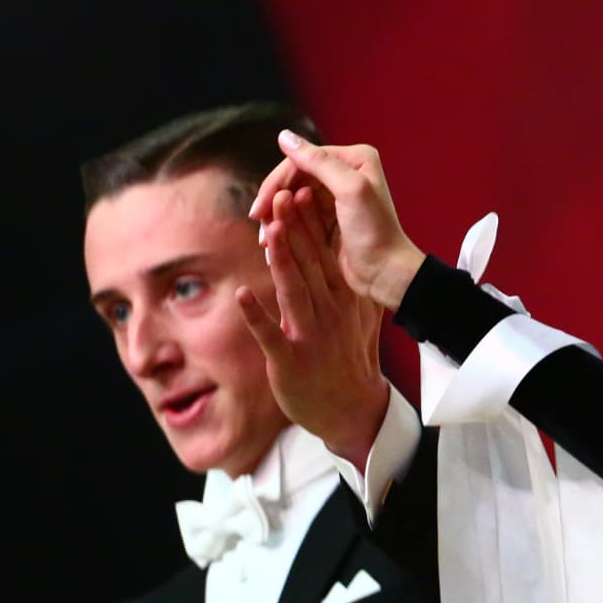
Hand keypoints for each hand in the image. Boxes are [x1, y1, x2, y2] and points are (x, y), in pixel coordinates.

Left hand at [237, 185, 389, 467]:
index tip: (303, 192)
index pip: (327, 254)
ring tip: (270, 229)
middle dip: (296, 228)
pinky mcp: (289, 361)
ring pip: (293, 290)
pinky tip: (242, 294)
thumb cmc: (351, 361)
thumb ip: (349, 287)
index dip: (313, 223)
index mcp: (344, 299)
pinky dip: (256, 315)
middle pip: (310, 263)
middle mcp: (329, 312)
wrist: (354, 410)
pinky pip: (270, 335)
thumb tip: (346, 256)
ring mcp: (310, 335)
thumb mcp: (359, 318)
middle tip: (283, 194)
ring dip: (282, 259)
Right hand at [250, 131, 424, 310]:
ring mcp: (338, 196)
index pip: (303, 161)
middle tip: (257, 222)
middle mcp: (347, 172)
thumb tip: (283, 135)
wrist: (387, 272)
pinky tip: (273, 242)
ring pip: (295, 198)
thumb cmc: (374, 231)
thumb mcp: (349, 190)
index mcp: (355, 159)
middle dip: (274, 200)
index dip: (277, 182)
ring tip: (264, 238)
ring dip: (277, 215)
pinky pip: (300, 215)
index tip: (259, 210)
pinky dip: (286, 226)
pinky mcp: (331, 218)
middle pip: (296, 178)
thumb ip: (318, 162)